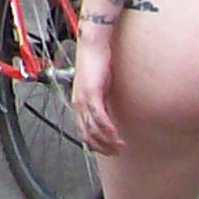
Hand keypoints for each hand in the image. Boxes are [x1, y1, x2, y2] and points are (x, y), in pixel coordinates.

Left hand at [71, 35, 121, 156]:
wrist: (92, 46)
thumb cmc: (95, 63)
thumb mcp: (98, 87)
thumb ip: (101, 101)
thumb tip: (109, 114)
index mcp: (78, 103)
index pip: (83, 132)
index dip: (95, 145)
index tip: (108, 151)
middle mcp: (78, 103)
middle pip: (87, 135)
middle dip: (103, 147)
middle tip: (116, 152)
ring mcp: (83, 99)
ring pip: (93, 129)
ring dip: (108, 141)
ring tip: (120, 146)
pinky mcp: (91, 93)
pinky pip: (99, 117)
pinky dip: (108, 129)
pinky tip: (116, 135)